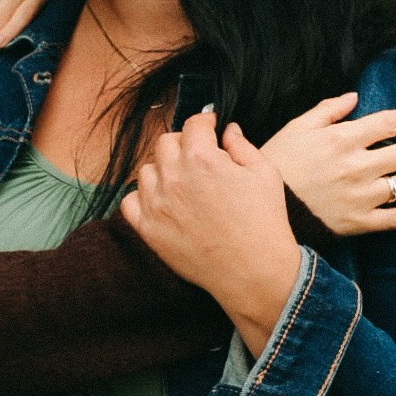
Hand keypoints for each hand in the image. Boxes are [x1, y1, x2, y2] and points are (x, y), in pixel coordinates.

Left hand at [121, 112, 302, 357]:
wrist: (255, 272)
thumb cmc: (264, 222)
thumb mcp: (265, 173)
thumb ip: (242, 145)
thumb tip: (227, 129)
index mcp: (202, 158)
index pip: (193, 124)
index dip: (205, 123)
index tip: (211, 129)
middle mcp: (174, 177)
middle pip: (165, 142)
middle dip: (183, 144)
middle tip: (199, 157)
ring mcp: (157, 203)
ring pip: (147, 170)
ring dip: (163, 170)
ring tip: (184, 183)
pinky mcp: (149, 229)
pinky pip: (131, 201)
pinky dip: (144, 198)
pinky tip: (164, 202)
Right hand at [262, 94, 395, 234]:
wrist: (263, 206)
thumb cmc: (278, 162)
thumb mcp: (296, 128)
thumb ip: (328, 110)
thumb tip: (354, 96)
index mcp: (342, 139)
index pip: (388, 123)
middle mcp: (357, 166)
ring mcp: (360, 196)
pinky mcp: (359, 222)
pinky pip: (395, 218)